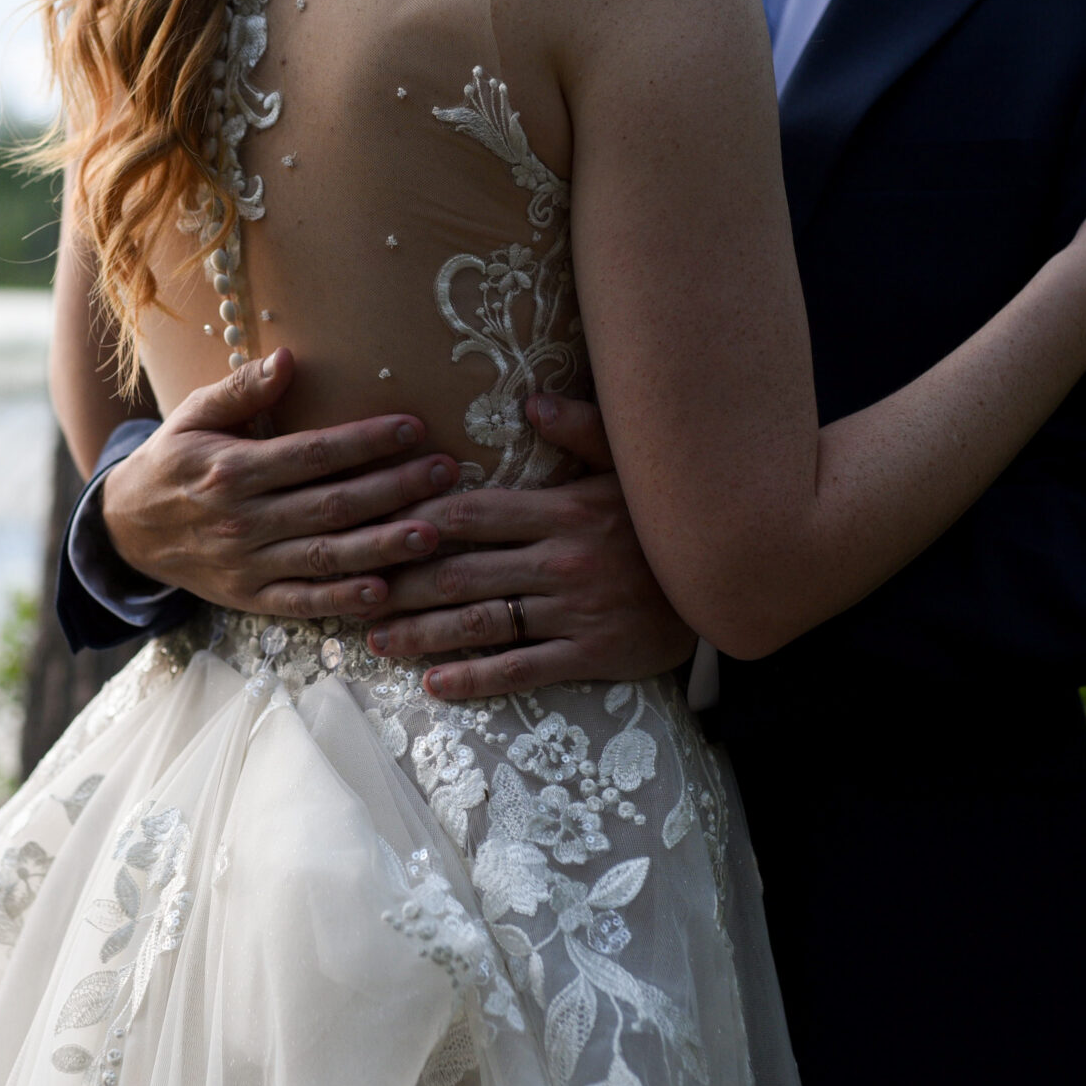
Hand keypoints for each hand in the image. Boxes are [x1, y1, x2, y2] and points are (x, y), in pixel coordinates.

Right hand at [98, 349, 460, 617]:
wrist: (127, 529)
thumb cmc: (173, 462)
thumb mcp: (193, 416)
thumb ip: (241, 389)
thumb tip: (288, 358)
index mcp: (231, 469)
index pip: (311, 454)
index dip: (364, 441)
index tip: (412, 428)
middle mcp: (241, 519)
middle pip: (329, 505)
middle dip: (392, 489)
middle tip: (445, 473)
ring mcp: (247, 564)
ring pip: (324, 556)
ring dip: (381, 547)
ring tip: (432, 534)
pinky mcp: (251, 598)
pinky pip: (302, 601)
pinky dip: (341, 600)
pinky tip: (383, 592)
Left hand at [364, 396, 696, 700]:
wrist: (733, 580)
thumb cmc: (666, 520)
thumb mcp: (633, 465)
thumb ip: (582, 431)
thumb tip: (531, 402)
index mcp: (564, 509)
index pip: (472, 513)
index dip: (417, 520)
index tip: (371, 526)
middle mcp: (563, 559)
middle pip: (462, 571)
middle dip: (401, 583)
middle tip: (352, 591)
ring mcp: (576, 610)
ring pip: (482, 622)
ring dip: (423, 632)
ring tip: (376, 639)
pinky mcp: (592, 653)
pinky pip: (522, 668)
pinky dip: (475, 679)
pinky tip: (434, 683)